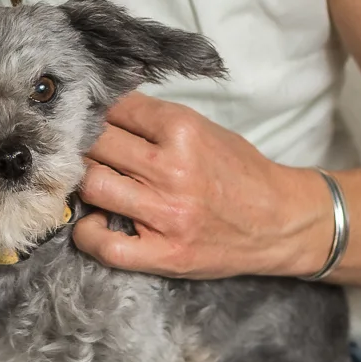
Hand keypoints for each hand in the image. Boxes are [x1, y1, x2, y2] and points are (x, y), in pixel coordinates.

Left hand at [74, 93, 336, 278]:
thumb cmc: (241, 172)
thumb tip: (105, 109)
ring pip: (92, 185)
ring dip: (82, 181)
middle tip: (80, 149)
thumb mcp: (206, 129)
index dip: (99, 110)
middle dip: (83, 142)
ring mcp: (166, 214)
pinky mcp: (165, 253)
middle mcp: (172, 169)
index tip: (91, 116)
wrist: (281, 221)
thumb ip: (158, 120)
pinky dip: (88, 233)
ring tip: (89, 181)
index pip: (117, 108)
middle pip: (96, 143)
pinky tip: (94, 222)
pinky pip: (104, 245)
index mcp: (183, 129)